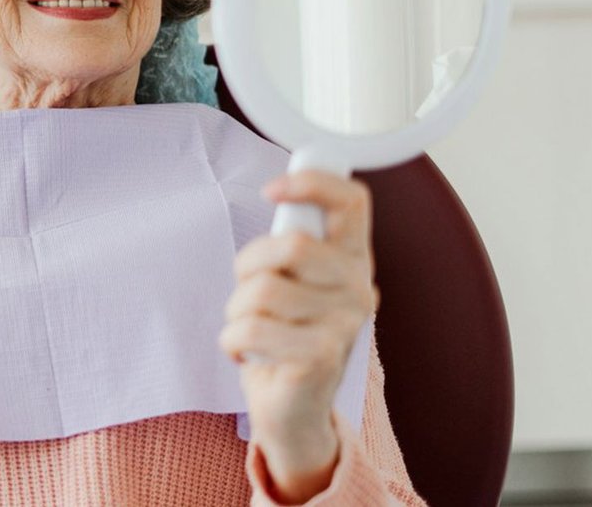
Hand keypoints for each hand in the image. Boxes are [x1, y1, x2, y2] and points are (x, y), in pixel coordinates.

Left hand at [217, 171, 377, 502]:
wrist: (292, 409)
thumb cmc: (283, 334)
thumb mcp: (290, 279)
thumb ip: (291, 243)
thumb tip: (283, 197)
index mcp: (352, 259)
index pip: (352, 201)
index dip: (313, 182)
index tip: (272, 189)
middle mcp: (358, 288)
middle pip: (292, 245)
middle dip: (249, 264)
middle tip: (247, 289)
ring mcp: (344, 326)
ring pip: (263, 290)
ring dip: (237, 309)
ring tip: (249, 327)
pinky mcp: (321, 359)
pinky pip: (251, 330)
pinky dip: (232, 341)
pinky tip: (247, 353)